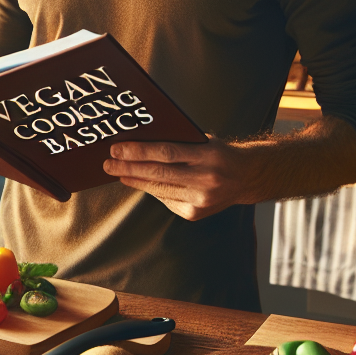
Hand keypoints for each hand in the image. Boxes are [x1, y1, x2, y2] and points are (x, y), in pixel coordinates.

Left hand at [102, 137, 261, 220]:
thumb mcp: (203, 140)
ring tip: (117, 171)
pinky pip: (165, 199)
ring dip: (134, 180)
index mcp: (208, 156)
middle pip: (158, 173)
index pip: (166, 153)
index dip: (138, 152)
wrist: (247, 177)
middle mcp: (206, 180)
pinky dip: (150, 189)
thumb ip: (177, 141)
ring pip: (159, 189)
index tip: (117, 149)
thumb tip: (139, 141)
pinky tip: (138, 182)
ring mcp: (201, 200)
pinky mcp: (195, 213)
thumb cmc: (219, 153)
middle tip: (108, 163)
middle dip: (129, 168)